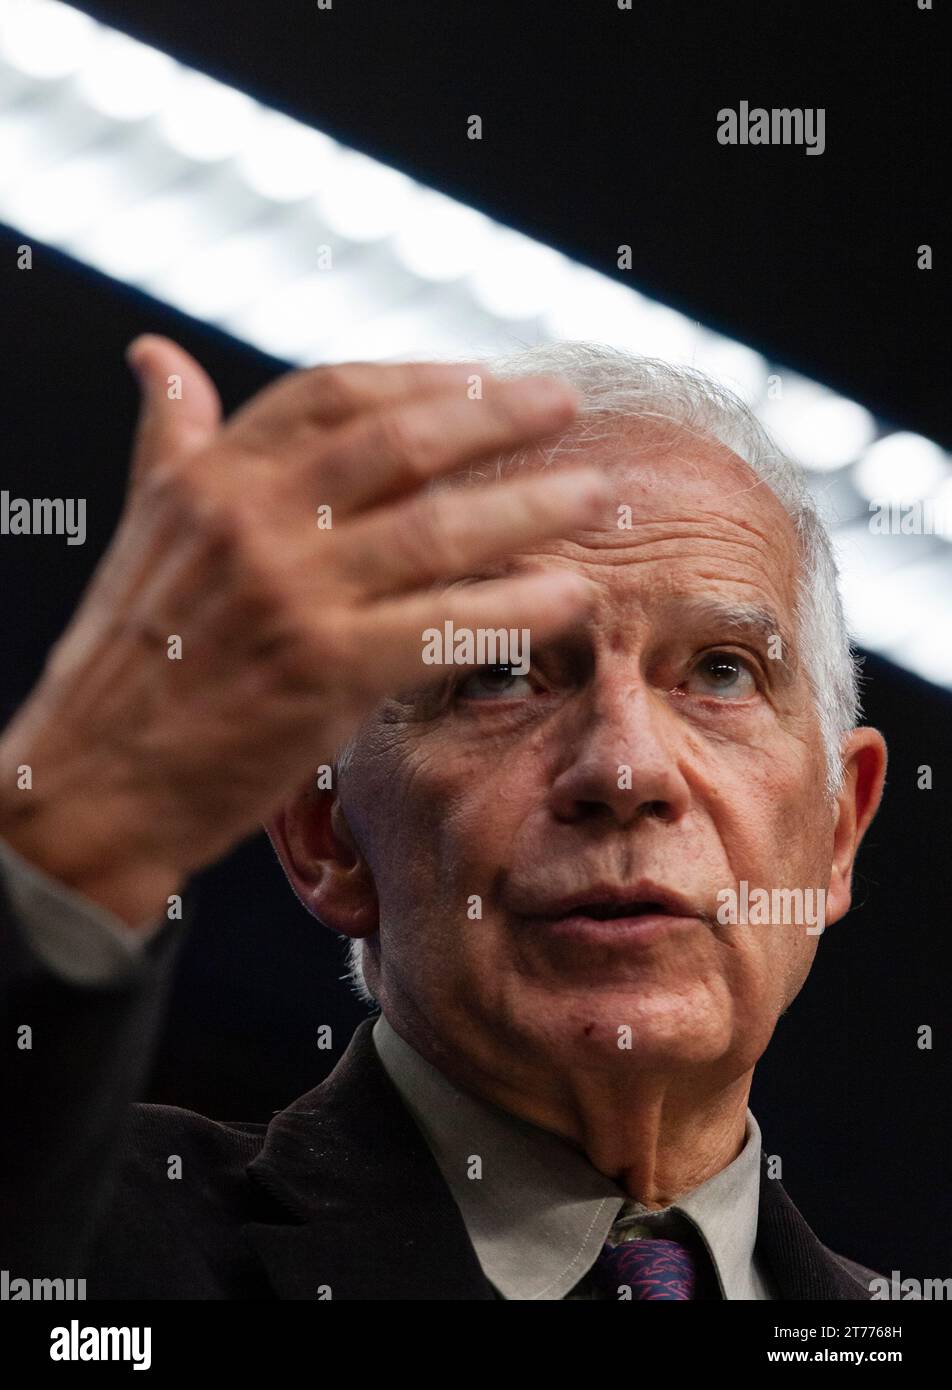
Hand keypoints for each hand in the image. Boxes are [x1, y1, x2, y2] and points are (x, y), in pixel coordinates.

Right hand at [0, 337, 604, 924]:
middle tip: (565, 403)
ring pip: (439, 529)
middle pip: (401, 443)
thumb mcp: (140, 529)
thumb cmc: (125, 663)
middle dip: (495, 417)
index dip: (418, 378)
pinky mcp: (324, 671)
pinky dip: (514, 606)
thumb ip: (168, 439)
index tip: (481, 374)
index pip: (331, 393)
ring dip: (531, 505)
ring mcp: (291, 594)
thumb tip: (155, 357)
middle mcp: (251, 521)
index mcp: (209, 479)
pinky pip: (444, 624)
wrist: (92, 784)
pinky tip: (568, 594)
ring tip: (598, 495)